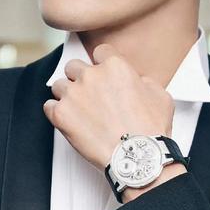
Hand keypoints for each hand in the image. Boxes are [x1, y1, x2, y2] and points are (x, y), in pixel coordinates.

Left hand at [42, 44, 174, 170]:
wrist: (137, 157)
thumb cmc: (150, 130)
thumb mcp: (160, 96)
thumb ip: (143, 81)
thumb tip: (136, 81)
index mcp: (114, 66)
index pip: (99, 52)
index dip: (102, 64)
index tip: (102, 74)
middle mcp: (91, 76)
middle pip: (74, 66)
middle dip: (80, 78)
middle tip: (89, 95)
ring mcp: (73, 95)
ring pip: (59, 85)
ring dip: (67, 95)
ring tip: (78, 111)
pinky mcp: (61, 115)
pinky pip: (48, 106)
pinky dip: (56, 112)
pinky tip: (68, 120)